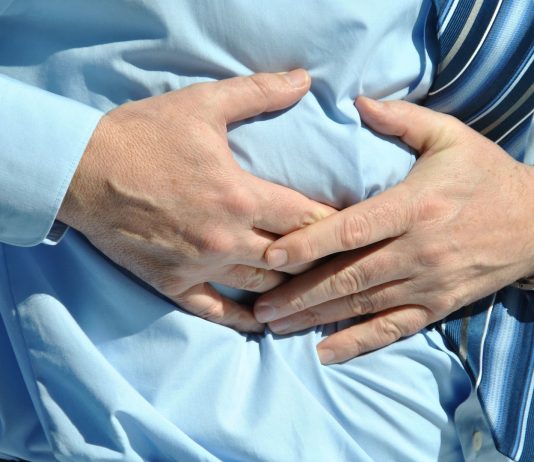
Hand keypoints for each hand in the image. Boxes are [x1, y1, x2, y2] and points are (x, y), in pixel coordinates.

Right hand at [58, 70, 332, 332]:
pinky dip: (243, 320)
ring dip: (290, 287)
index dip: (334, 223)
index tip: (352, 226)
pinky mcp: (174, 283)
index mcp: (240, 196)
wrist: (84, 170)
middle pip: (291, 257)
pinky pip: (216, 312)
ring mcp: (200, 266)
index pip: (306, 217)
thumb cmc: (144, 135)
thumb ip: (258, 92)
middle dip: (319, 257)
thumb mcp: (203, 104)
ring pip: (262, 287)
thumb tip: (303, 79)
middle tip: (338, 258)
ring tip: (311, 286)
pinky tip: (264, 322)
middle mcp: (227, 238)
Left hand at [254, 97, 533, 361]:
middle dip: (300, 293)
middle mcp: (417, 251)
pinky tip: (324, 353)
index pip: (352, 229)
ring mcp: (427, 284)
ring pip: (362, 305)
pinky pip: (391, 329)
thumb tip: (356, 101)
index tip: (271, 256)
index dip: (309, 243)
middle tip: (260, 306)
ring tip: (275, 326)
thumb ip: (403, 120)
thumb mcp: (451, 136)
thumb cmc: (485, 175)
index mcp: (414, 207)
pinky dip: (356, 343)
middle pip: (348, 276)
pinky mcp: (437, 306)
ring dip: (315, 318)